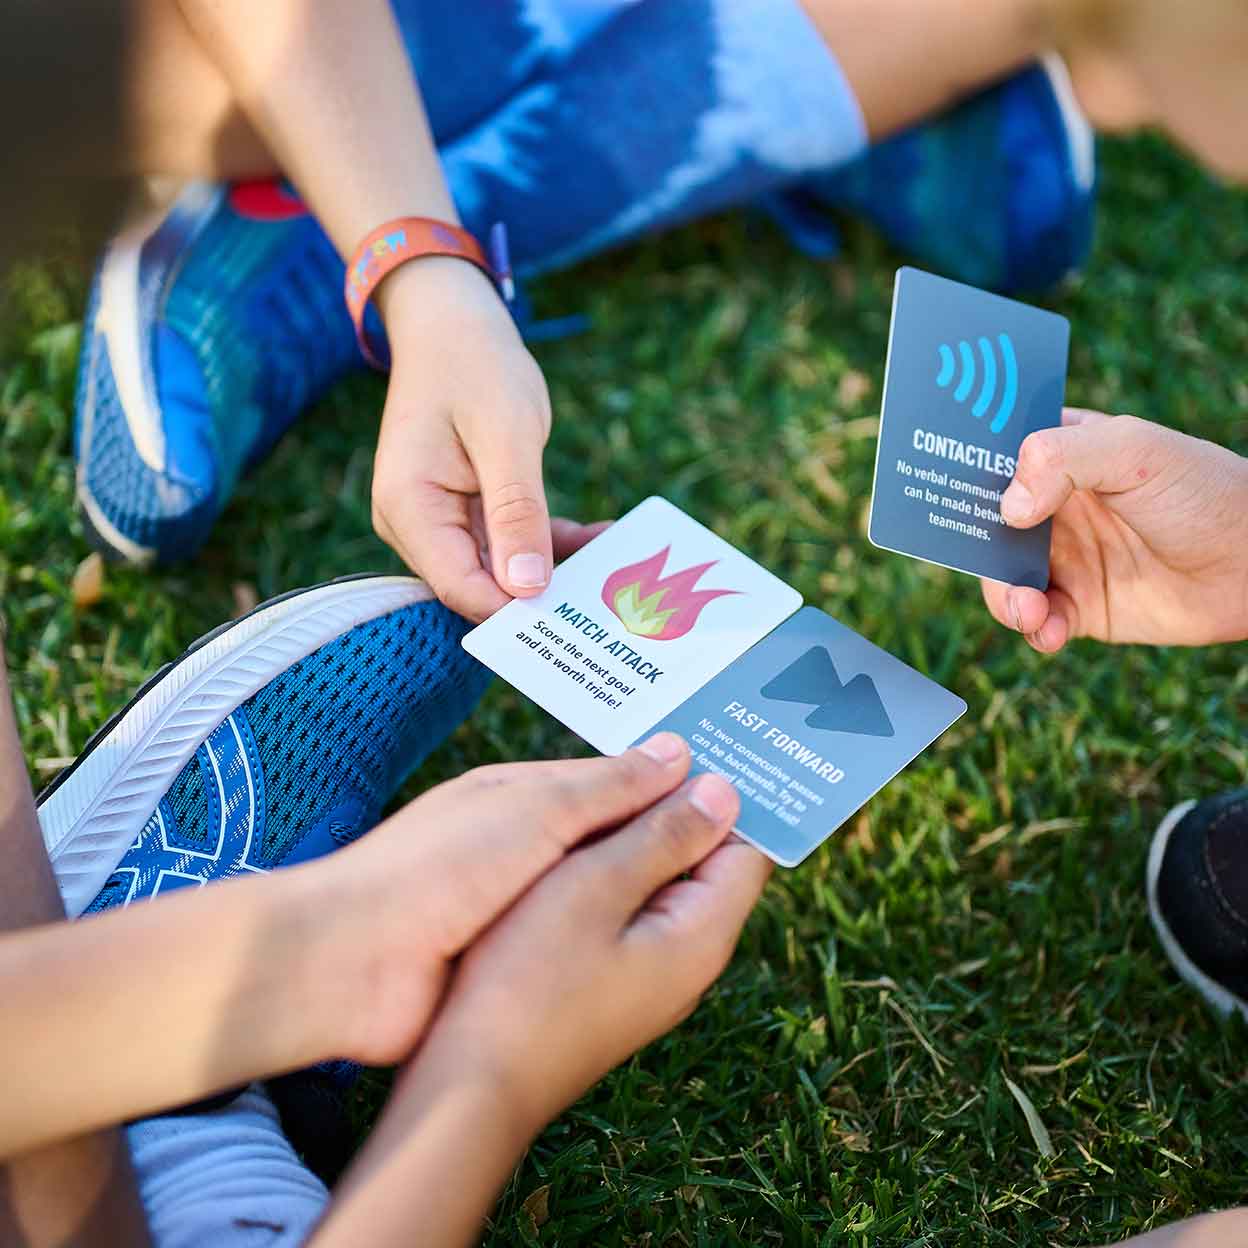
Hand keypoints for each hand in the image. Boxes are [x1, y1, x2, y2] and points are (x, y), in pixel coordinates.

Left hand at [333, 734, 702, 1064]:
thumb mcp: (536, 812)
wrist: (353, 961)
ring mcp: (517, 905)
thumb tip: (682, 755)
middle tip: (748, 842)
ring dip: (646, 891)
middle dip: (667, 839)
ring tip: (726, 897)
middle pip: (612, 838)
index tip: (732, 788)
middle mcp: (523, 845)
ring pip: (600, 892)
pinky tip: (663, 945)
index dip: (671, 787)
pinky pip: (577, 940)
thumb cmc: (441, 867)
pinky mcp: (510, 959)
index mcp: (524, 795)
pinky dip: (617, 936)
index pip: (614, 782)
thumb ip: (610, 788)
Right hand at [370, 257, 603, 620]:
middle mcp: (415, 524)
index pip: (459, 586)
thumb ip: (516, 512)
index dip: (514, 610)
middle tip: (609, 599)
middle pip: (479, 586)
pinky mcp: (465, 513)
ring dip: (556, 567)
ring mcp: (439, 521)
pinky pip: (511, 544)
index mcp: (409, 508)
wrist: (452, 323)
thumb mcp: (506, 435)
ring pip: (501, 569)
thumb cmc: (474, 364)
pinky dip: (552, 542)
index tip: (575, 617)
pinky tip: (600, 538)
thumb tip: (526, 588)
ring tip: (615, 562)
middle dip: (542, 595)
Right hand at [398, 767, 770, 1134]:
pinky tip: (578, 837)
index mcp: (700, 935)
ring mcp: (647, 974)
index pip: (748, 848)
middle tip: (653, 740)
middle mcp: (687, 959)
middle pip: (705, 862)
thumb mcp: (594, 889)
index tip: (711, 739)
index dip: (732, 793)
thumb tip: (724, 791)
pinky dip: (614, 867)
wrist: (469, 1086)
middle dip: (680, 805)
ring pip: (661, 882)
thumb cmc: (526, 983)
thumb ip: (661, 837)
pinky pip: (628, 907)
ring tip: (611, 774)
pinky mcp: (608, 980)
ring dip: (642, 833)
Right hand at [981, 409, 1247, 652]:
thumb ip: (1064, 459)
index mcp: (1061, 454)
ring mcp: (1062, 558)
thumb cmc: (1204, 491)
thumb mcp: (1136, 453)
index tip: (937, 480)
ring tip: (1027, 609)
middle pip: (983, 523)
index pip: (995, 454)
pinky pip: (1035, 620)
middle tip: (976, 557)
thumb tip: (1007, 508)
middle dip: (970, 544)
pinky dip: (1033, 627)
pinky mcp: (1077, 606)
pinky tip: (1051, 629)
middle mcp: (1052, 506)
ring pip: (1000, 577)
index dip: (962, 465)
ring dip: (1003, 595)